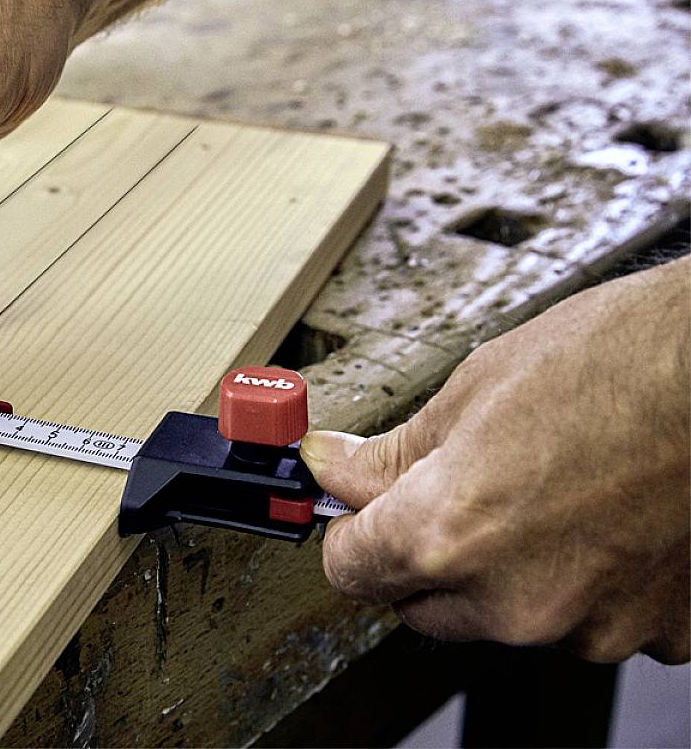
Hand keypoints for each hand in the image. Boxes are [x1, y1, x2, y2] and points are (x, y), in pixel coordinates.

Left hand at [301, 257, 689, 663]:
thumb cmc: (617, 361)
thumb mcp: (471, 392)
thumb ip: (392, 454)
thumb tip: (335, 468)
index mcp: (448, 537)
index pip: (350, 571)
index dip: (350, 532)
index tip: (360, 510)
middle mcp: (512, 602)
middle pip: (422, 605)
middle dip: (422, 556)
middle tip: (458, 489)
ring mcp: (591, 626)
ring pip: (505, 617)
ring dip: (505, 573)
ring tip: (549, 492)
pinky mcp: (659, 632)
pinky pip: (588, 619)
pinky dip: (583, 582)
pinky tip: (603, 519)